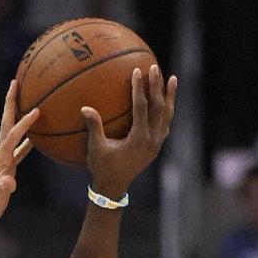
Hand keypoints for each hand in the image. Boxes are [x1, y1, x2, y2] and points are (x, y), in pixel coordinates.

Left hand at [0, 81, 37, 230]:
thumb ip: (1, 188)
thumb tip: (9, 182)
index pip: (13, 135)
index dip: (24, 123)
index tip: (36, 110)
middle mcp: (0, 154)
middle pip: (7, 122)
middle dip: (11, 102)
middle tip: (15, 82)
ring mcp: (3, 159)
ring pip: (13, 132)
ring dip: (19, 115)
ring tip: (27, 100)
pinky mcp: (7, 167)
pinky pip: (20, 148)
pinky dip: (27, 139)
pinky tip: (36, 135)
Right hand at [82, 64, 176, 199]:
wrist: (113, 189)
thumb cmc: (102, 168)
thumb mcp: (96, 149)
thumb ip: (94, 127)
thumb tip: (85, 108)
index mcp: (138, 139)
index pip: (142, 108)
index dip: (140, 88)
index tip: (137, 71)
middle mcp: (151, 140)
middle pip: (158, 108)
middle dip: (156, 86)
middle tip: (155, 68)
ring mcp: (156, 144)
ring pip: (167, 115)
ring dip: (169, 97)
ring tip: (172, 79)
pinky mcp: (156, 146)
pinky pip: (165, 124)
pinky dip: (167, 111)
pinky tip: (167, 101)